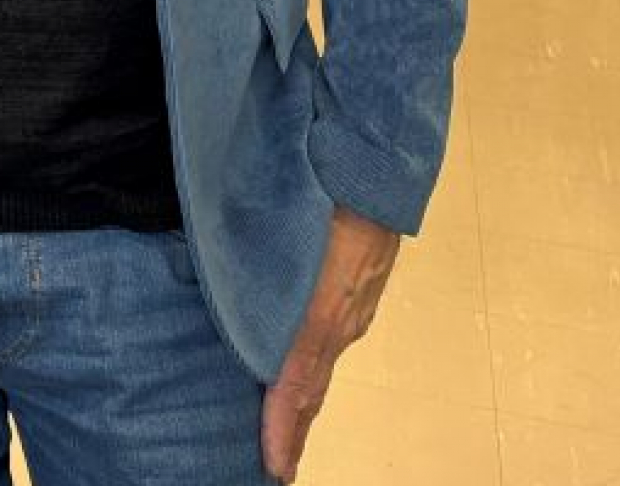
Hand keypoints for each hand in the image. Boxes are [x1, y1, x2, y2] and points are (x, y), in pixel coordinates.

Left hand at [262, 208, 399, 482]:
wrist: (375, 165)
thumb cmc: (324, 198)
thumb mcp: (287, 246)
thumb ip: (265, 289)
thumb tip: (243, 324)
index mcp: (320, 317)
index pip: (296, 386)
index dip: (283, 430)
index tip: (273, 469)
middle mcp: (340, 323)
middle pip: (309, 387)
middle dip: (292, 429)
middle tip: (276, 465)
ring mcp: (353, 309)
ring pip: (319, 364)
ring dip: (299, 400)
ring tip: (281, 429)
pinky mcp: (358, 292)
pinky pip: (329, 341)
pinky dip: (310, 367)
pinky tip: (296, 369)